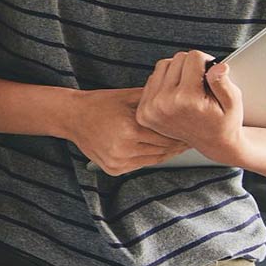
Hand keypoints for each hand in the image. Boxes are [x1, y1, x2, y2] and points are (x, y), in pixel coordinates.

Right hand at [66, 87, 188, 174]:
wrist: (73, 117)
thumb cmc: (100, 103)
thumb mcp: (128, 96)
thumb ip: (153, 98)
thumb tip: (178, 97)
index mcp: (129, 129)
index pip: (165, 135)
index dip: (181, 132)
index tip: (192, 128)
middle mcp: (123, 148)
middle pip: (162, 149)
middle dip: (177, 143)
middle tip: (191, 137)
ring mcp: (117, 161)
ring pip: (154, 160)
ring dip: (167, 153)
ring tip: (178, 144)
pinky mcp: (113, 169)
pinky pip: (141, 165)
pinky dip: (151, 158)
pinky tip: (159, 150)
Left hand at [137, 51, 244, 164]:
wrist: (212, 143)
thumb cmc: (224, 121)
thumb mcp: (232, 103)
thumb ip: (224, 84)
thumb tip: (218, 66)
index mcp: (187, 100)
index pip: (194, 57)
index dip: (207, 62)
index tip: (212, 75)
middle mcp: (164, 103)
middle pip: (178, 59)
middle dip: (192, 67)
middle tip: (202, 85)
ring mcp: (151, 108)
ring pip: (164, 65)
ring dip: (177, 71)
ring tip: (190, 89)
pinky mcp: (143, 111)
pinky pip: (153, 78)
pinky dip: (165, 81)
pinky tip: (177, 95)